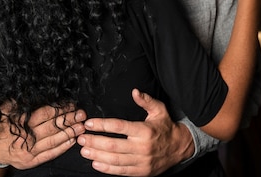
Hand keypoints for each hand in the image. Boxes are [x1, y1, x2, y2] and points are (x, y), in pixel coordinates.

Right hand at [0, 104, 86, 169]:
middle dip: (68, 119)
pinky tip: (72, 141)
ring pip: (53, 140)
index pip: (45, 114)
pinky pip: (50, 154)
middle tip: (81, 114)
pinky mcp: (32, 161)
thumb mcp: (5, 112)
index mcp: (21, 123)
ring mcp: (29, 151)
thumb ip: (17, 103)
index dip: (60, 109)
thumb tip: (30, 92)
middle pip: (52, 127)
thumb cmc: (3, 129)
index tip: (71, 104)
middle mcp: (27, 137)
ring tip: (81, 126)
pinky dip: (62, 147)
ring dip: (69, 133)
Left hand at [78, 89, 194, 175]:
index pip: (119, 127)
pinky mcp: (141, 172)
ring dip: (96, 156)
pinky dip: (107, 169)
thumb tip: (134, 91)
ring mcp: (141, 161)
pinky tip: (95, 164)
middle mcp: (142, 147)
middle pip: (113, 145)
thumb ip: (146, 100)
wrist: (180, 148)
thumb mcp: (159, 110)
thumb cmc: (166, 126)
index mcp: (145, 130)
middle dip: (94, 142)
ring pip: (115, 160)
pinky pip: (121, 171)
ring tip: (84, 151)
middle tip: (81, 139)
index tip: (89, 123)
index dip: (102, 125)